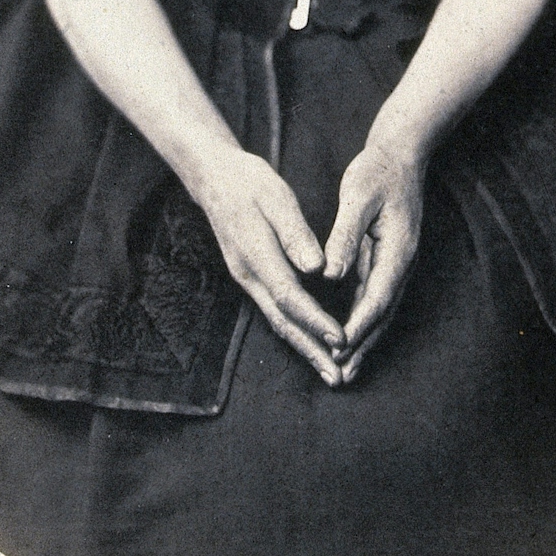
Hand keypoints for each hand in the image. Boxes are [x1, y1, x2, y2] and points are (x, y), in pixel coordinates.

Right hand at [198, 150, 345, 385]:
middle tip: (338, 377)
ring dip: (304, 348)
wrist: (214, 178)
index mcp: (256, 254)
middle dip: (311, 351)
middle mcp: (248, 275)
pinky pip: (276, 311)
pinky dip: (296, 331)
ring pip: (278, 321)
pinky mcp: (252, 278)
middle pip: (282, 321)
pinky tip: (311, 344)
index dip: (316, 320)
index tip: (341, 338)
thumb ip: (295, 234)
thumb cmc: (249, 183)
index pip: (289, 296)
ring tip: (330, 372)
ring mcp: (247, 279)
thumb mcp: (276, 197)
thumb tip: (316, 268)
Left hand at [322, 141, 425, 383]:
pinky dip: (362, 319)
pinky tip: (348, 336)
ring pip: (379, 310)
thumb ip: (345, 236)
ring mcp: (397, 263)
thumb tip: (330, 273)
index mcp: (397, 250)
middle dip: (363, 346)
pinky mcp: (387, 260)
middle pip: (382, 314)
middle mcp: (401, 263)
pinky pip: (374, 296)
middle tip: (342, 375)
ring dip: (363, 339)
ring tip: (344, 367)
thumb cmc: (377, 171)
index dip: (358, 326)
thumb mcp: (358, 197)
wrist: (400, 154)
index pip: (377, 297)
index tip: (339, 348)